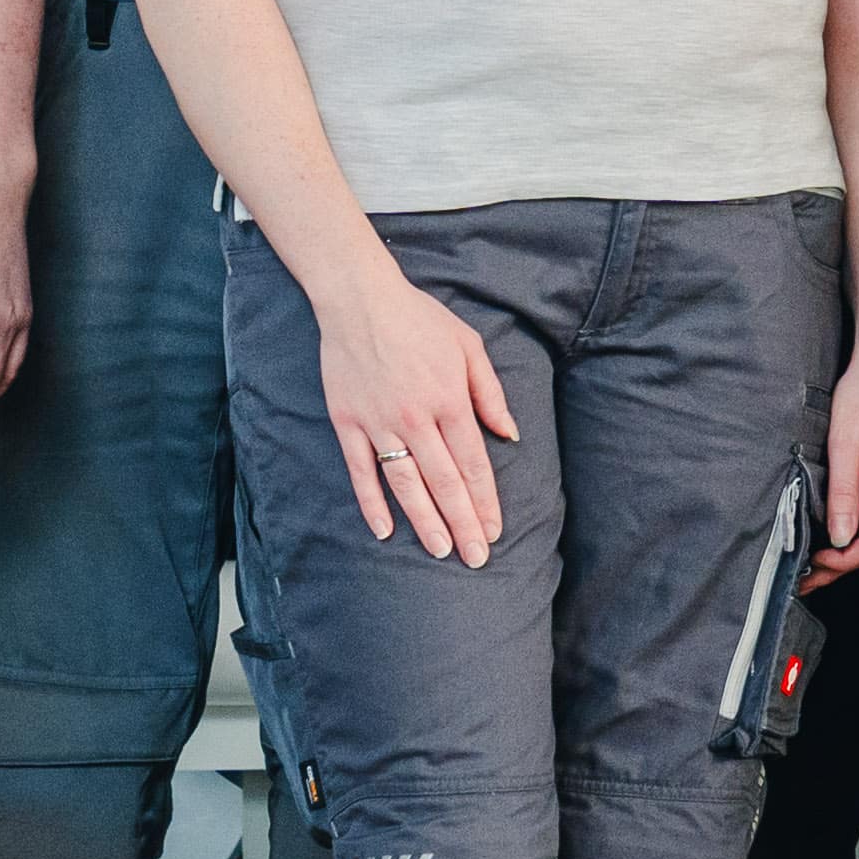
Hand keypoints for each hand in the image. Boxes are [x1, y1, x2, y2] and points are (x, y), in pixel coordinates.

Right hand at [313, 254, 522, 565]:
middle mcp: (416, 418)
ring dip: (425, 521)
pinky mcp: (348, 422)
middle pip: (444, 482)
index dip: (485, 502)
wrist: (360, 300)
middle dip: (463, 524)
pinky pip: (361, 471)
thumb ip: (490, 394)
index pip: (473, 464)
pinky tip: (384, 530)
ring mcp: (379, 423)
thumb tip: (509, 434)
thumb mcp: (469, 346)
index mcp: (450, 400)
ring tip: (441, 551)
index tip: (495, 531)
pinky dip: (371, 503)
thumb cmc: (420, 320)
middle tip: (475, 558)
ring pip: (405, 484)